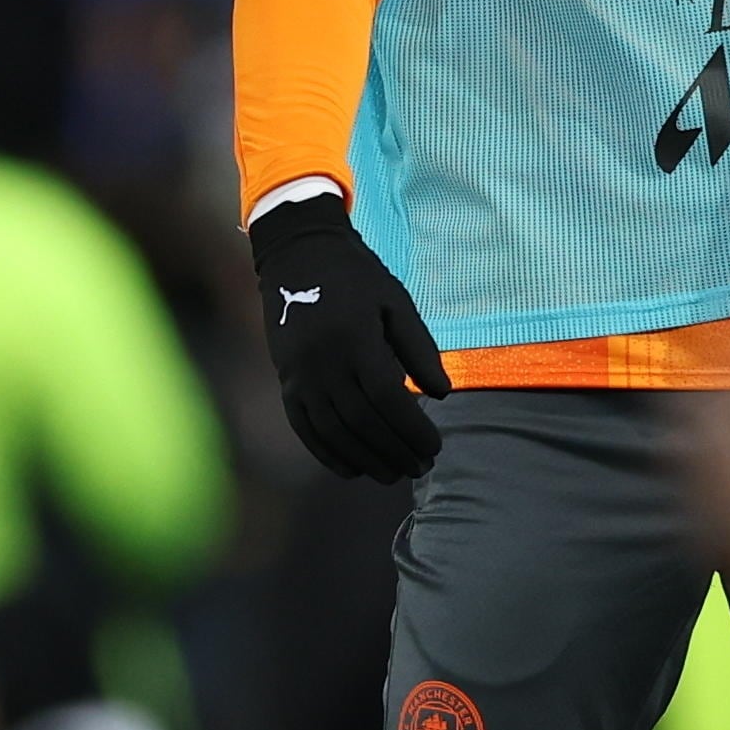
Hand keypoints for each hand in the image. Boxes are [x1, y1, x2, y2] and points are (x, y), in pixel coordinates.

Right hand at [250, 197, 450, 480]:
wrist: (298, 256)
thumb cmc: (357, 279)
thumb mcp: (396, 303)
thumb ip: (420, 349)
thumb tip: (443, 395)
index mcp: (356, 340)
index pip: (388, 399)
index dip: (412, 429)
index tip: (435, 447)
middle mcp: (324, 362)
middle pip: (362, 421)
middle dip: (394, 450)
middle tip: (420, 467)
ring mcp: (300, 375)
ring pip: (333, 431)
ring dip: (365, 459)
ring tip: (392, 474)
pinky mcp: (286, 382)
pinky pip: (304, 428)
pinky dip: (327, 454)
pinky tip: (351, 469)